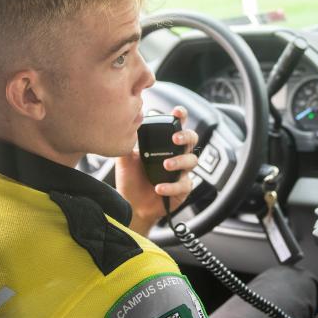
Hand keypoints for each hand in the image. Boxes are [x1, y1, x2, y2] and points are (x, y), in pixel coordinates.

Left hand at [116, 105, 199, 235]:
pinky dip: (171, 186)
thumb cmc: (131, 181)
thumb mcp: (125, 160)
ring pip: (192, 161)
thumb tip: (127, 127)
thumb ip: (127, 144)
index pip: (177, 126)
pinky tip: (158, 187)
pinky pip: (183, 185)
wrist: (131, 206)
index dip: (181, 117)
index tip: (178, 112)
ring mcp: (182, 172)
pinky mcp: (183, 189)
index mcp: (164, 145)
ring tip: (165, 165)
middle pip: (192, 140)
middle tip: (174, 139)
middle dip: (186, 136)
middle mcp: (176, 156)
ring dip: (179, 161)